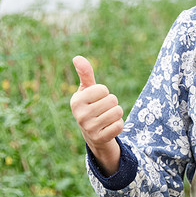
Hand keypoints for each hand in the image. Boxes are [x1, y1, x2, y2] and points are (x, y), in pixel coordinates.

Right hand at [70, 55, 123, 174]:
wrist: (92, 133)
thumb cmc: (90, 105)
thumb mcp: (87, 89)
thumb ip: (85, 73)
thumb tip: (77, 57)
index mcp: (76, 101)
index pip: (103, 89)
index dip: (104, 92)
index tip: (96, 99)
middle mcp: (80, 115)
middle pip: (112, 100)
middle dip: (112, 103)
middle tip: (103, 109)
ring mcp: (89, 129)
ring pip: (117, 112)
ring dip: (116, 113)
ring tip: (106, 117)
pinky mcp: (99, 139)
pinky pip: (119, 125)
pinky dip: (118, 125)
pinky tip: (109, 127)